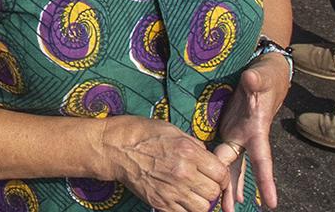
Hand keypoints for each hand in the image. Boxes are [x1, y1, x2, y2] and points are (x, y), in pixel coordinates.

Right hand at [102, 115, 232, 211]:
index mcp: (188, 152)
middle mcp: (183, 173)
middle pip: (213, 192)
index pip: (221, 174)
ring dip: (201, 201)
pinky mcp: (160, 203)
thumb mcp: (172, 130)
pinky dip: (186, 210)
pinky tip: (180, 200)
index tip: (215, 174)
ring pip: (202, 208)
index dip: (221, 175)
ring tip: (192, 193)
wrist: (113, 148)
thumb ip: (194, 145)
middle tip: (203, 183)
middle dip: (212, 188)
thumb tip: (208, 158)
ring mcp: (171, 191)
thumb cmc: (140, 133)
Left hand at [213, 56, 289, 210]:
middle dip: (234, 191)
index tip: (271, 202)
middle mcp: (246, 137)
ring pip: (228, 165)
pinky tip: (212, 180)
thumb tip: (251, 78)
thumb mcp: (262, 77)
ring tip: (222, 207)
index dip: (265, 181)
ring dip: (224, 185)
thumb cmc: (266, 76)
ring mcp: (236, 134)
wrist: (263, 73)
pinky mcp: (227, 129)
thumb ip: (256, 80)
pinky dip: (216, 166)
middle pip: (239, 169)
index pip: (262, 160)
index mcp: (257, 131)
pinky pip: (219, 152)